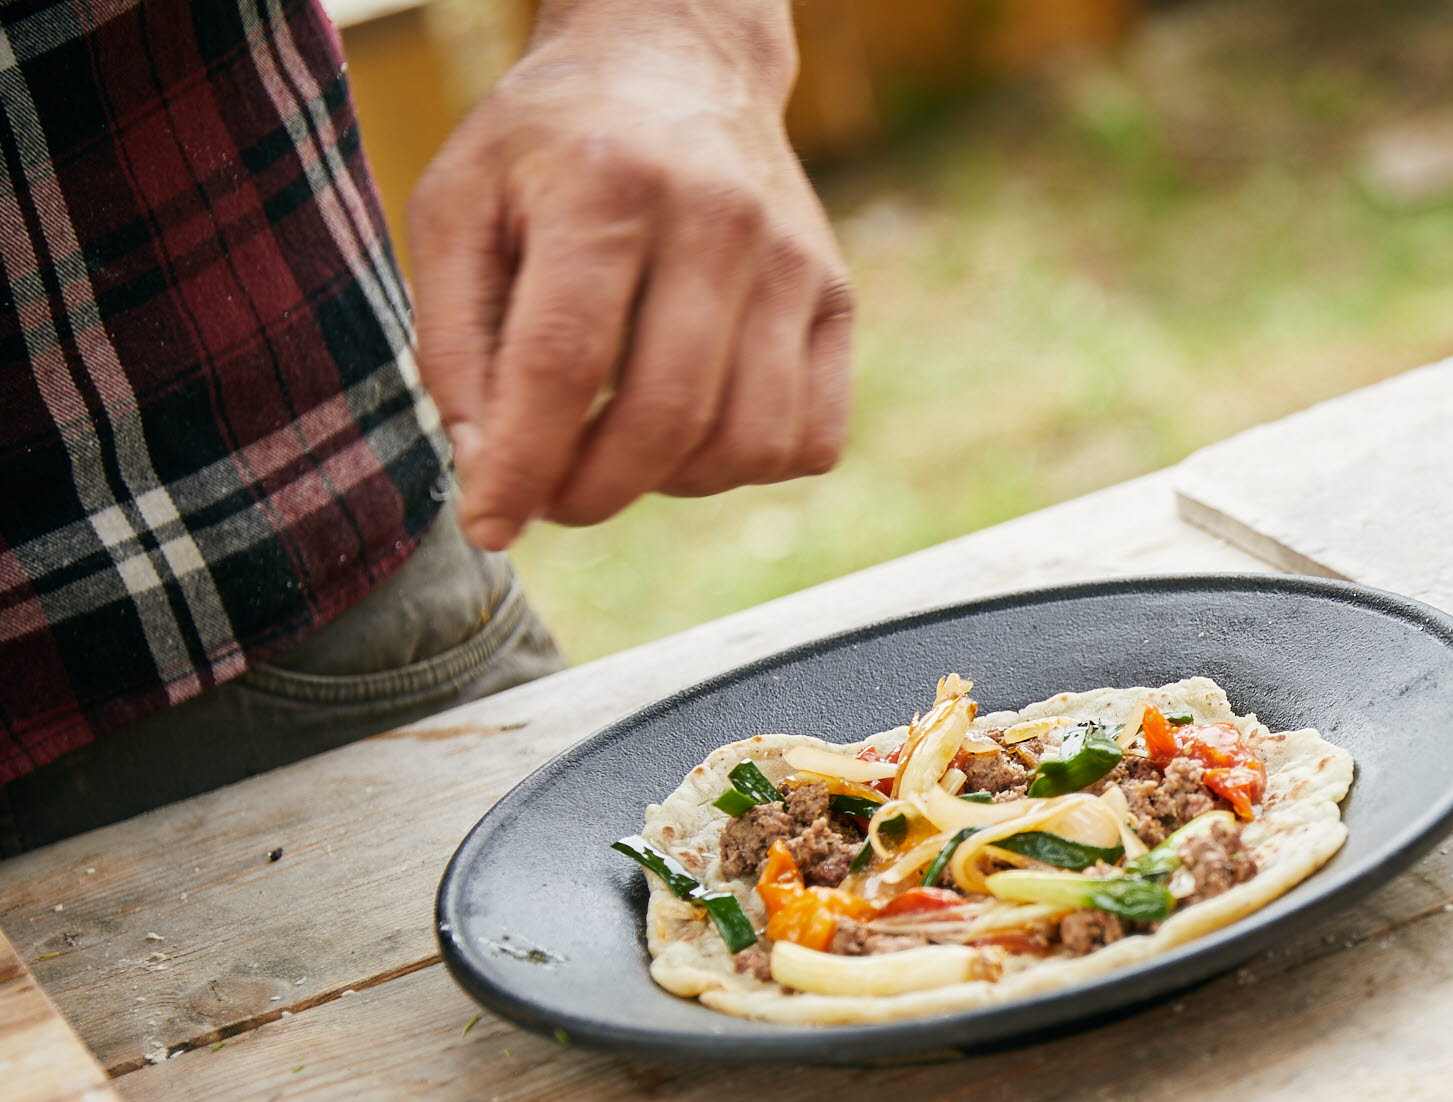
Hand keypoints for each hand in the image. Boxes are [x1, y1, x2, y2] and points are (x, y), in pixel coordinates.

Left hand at [407, 0, 853, 551]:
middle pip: (662, 416)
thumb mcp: (459, 208)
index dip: (521, 466)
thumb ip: (455, 340)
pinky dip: (749, 465)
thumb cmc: (549, 147)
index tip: (489, 525)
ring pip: (747, 442)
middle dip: (590, 492)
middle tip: (548, 498)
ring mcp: (792, 261)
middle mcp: (716, 219)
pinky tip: (697, 431)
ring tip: (621, 451)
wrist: (677, 64)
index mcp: (603, 184)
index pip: (562, 361)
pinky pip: (812, 438)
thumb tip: (490, 472)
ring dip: (670, 483)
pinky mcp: (837, 296)